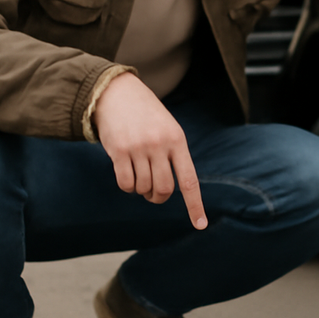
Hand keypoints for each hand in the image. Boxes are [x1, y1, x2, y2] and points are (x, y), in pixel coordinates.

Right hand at [92, 72, 206, 229]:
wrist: (117, 92)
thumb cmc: (146, 115)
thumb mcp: (168, 128)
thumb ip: (173, 155)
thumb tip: (169, 190)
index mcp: (177, 140)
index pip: (189, 180)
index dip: (195, 205)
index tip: (200, 225)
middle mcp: (160, 145)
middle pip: (164, 189)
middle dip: (158, 197)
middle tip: (153, 193)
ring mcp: (139, 147)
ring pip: (143, 188)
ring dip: (141, 190)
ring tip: (139, 175)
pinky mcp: (119, 150)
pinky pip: (126, 184)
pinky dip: (127, 187)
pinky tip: (127, 175)